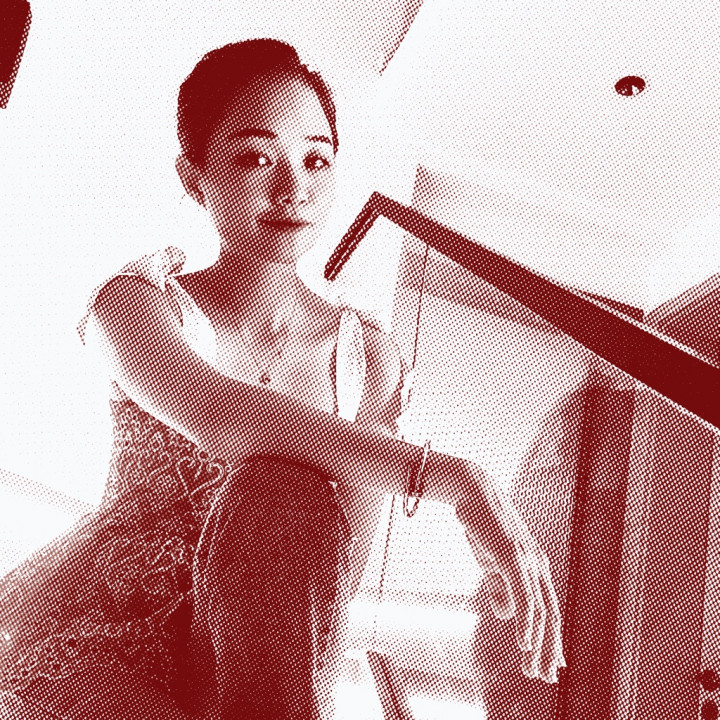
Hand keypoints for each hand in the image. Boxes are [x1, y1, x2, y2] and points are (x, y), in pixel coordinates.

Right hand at [454, 460, 566, 683]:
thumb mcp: (490, 562)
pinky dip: (526, 622)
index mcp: (535, 567)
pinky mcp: (514, 557)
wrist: (470, 493)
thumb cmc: (480, 525)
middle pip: (551, 615)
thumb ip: (500, 588)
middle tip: (546, 678)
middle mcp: (538, 565)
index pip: (549, 609)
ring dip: (538, 644)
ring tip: (533, 670)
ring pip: (539, 612)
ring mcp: (528, 561)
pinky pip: (524, 597)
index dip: (552, 638)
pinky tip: (524, 643)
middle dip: (549, 649)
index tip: (553, 665)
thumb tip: (508, 616)